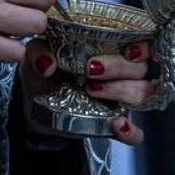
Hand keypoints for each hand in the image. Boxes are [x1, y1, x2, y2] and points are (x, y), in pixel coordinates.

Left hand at [22, 38, 150, 144]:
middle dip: (119, 67)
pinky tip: (118, 125)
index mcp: (108, 47)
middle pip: (140, 67)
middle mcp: (120, 72)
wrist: (31, 103)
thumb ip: (40, 51)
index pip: (140, 41)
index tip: (126, 49)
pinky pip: (135, 134)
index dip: (141, 45)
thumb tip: (46, 64)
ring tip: (92, 90)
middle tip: (90, 69)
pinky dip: (131, 132)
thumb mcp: (36, 55)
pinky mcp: (113, 125)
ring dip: (122, 90)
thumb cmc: (42, 70)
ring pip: (142, 94)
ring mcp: (119, 100)